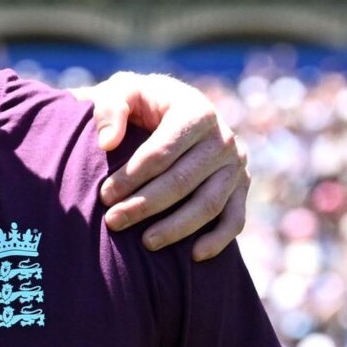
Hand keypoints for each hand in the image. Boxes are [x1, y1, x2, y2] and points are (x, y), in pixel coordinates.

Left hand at [75, 71, 249, 258]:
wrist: (171, 110)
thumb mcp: (122, 92)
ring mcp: (236, 163)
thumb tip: (108, 142)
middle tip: (113, 222)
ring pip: (209, 203)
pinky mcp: (242, 185)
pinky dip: (218, 239)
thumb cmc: (141, 104)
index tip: (104, 196)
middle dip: (145, 205)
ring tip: (145, 243)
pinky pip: (236, 218)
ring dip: (176, 227)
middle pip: (182, 181)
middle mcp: (223, 137)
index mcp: (195, 110)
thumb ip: (110, 107)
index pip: (161, 152)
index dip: (131, 177)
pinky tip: (193, 255)